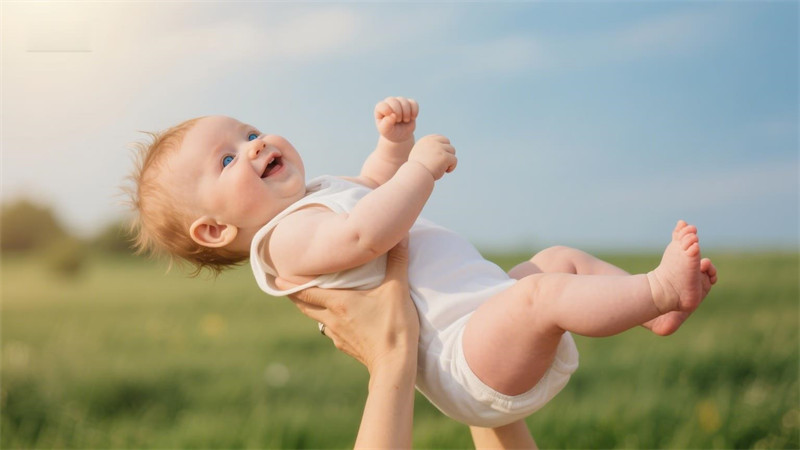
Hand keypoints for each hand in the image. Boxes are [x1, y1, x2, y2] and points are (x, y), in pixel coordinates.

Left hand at [279, 239, 418, 371]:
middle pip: (305, 305)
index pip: (304, 292)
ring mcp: (337, 335)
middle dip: (294, 295)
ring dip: (310, 307)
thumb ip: (397, 261)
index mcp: (338, 302)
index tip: (275, 278)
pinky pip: (331, 330)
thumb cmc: (394, 326)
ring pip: (316, 318)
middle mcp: (332, 318)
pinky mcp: (346, 346)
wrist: (394, 365)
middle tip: (284, 285)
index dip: (288, 284)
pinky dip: (327, 321)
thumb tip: (400, 237)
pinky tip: (336, 319)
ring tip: (308, 298)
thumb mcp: (397, 289)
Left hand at [374, 97, 418, 143]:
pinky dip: (414, 111)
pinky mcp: (409, 103)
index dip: (389, 113)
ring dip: (406, 114)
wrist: (401, 134)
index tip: (392, 120)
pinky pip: (414, 103)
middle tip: (398, 121)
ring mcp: (399, 102)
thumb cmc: (391, 132)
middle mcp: (389, 102)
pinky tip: (412, 117)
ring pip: (405, 102)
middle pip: (394, 102)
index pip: (383, 106)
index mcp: (380, 108)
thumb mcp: (386, 131)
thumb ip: (386, 124)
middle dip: (398, 114)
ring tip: (405, 120)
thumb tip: (392, 115)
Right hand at [408, 134, 456, 179]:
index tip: (440, 157)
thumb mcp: (419, 154)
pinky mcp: (445, 157)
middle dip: (447, 153)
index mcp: (426, 140)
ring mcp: (439, 148)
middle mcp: (433, 142)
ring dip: (449, 160)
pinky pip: (454, 160)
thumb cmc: (417, 169)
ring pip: (452, 151)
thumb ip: (428, 149)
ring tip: (442, 168)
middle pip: (448, 144)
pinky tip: (446, 171)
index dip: (443, 147)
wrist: (416, 175)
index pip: (441, 138)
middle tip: (442, 163)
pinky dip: (452, 166)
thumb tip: (440, 150)